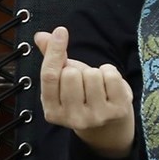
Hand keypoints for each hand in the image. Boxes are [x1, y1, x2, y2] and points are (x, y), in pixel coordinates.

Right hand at [35, 27, 134, 159]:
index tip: (61, 32)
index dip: (54, 52)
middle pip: (71, 73)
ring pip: (92, 74)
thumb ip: (52, 59)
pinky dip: (110, 73)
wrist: (107, 127)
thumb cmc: (82, 98)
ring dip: (95, 72)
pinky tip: (109, 86)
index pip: (49, 76)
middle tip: (82, 83)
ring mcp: (96, 117)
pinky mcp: (117, 111)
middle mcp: (72, 118)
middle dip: (77, 70)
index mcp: (52, 111)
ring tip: (96, 86)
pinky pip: (111, 75)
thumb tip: (41, 36)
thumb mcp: (63, 81)